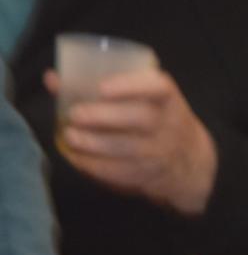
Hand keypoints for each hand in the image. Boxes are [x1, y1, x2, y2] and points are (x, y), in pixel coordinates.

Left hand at [45, 66, 216, 215]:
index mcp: (167, 98)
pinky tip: (76, 157)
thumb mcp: (142, 96)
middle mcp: (168, 124)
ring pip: (128, 148)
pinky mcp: (149, 175)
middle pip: (140, 119)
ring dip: (95, 144)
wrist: (189, 159)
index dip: (129, 86)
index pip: (157, 87)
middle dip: (104, 117)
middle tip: (75, 114)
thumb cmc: (154, 117)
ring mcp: (160, 152)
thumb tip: (53, 79)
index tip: (102, 88)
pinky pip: (121, 172)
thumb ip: (102, 85)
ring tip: (70, 137)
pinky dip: (95, 166)